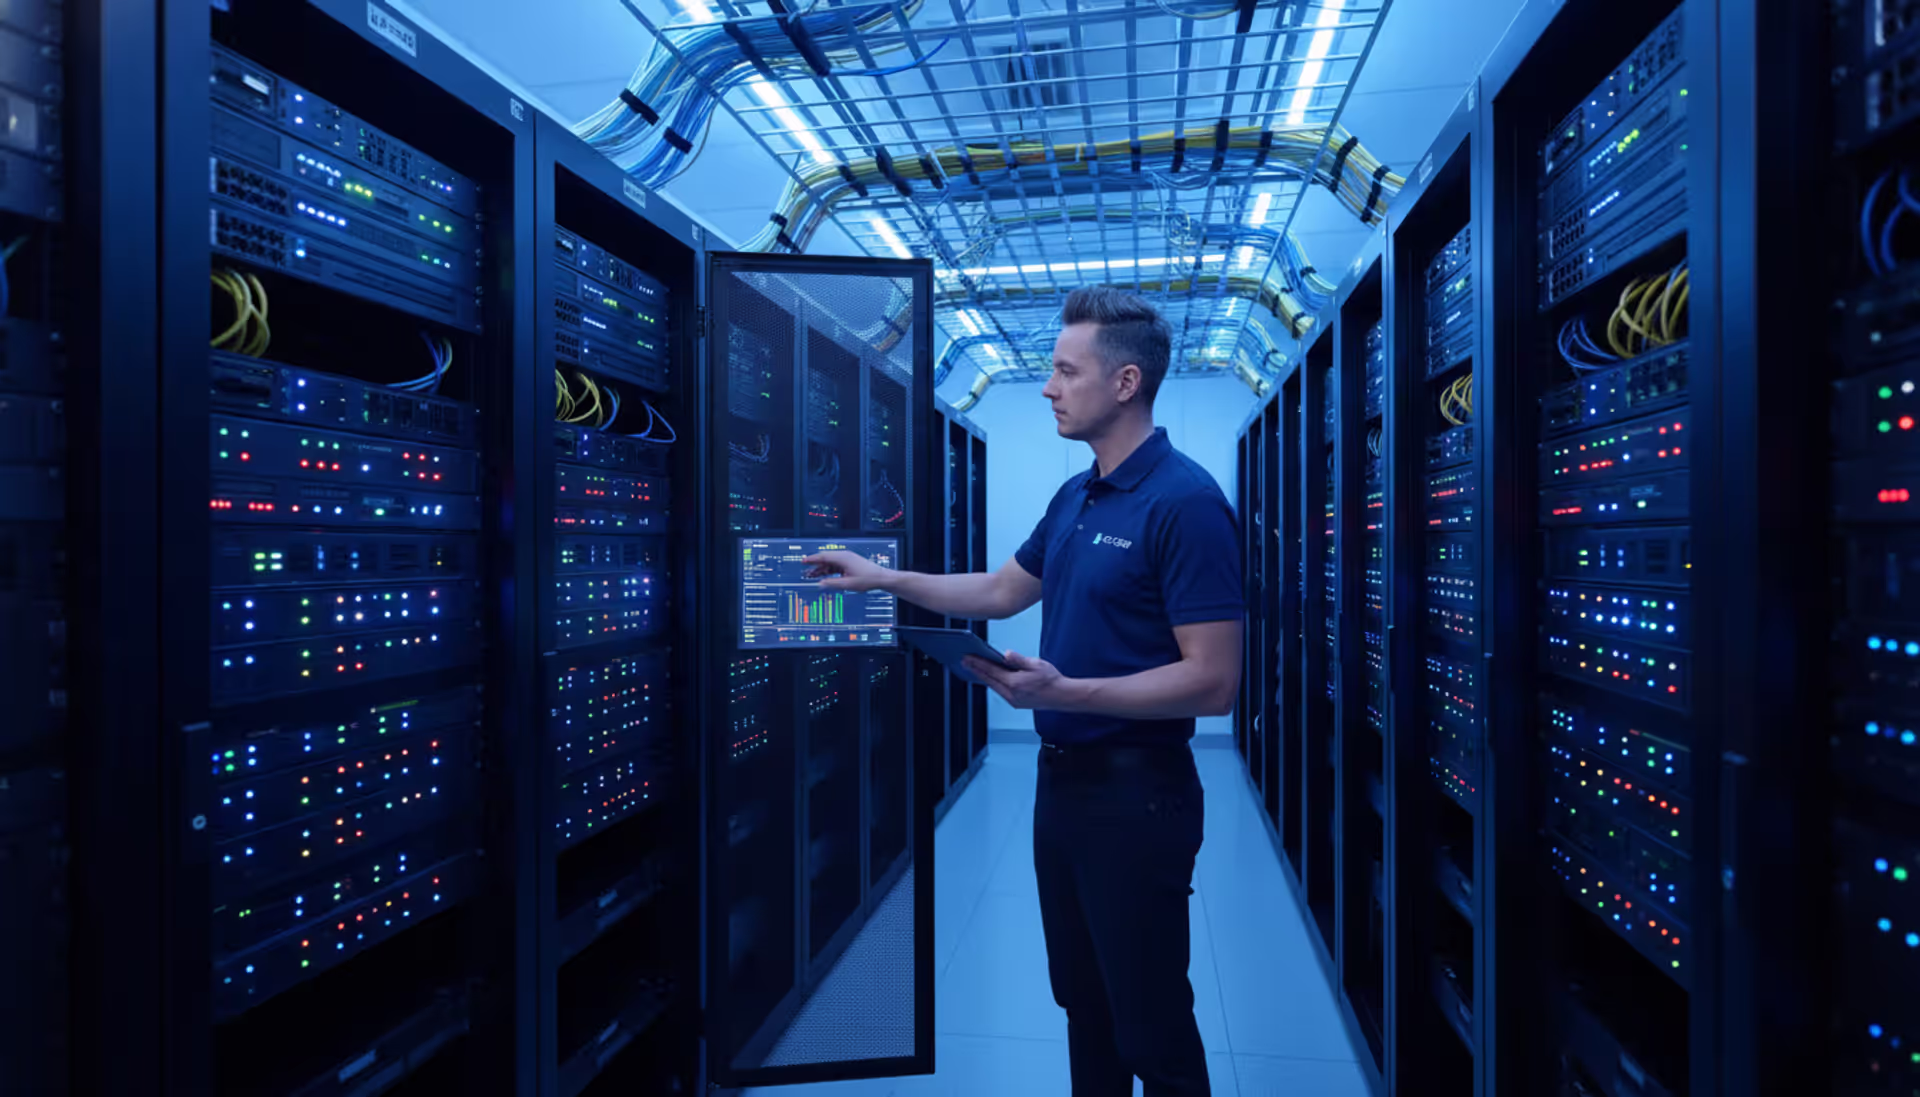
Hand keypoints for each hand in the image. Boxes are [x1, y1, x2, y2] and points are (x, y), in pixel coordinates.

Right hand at [802, 550, 889, 591]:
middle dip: (814, 565)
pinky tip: (823, 577)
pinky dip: (828, 571)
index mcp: (842, 558)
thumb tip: (819, 584)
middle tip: (804, 572)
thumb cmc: (866, 579)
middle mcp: (843, 556)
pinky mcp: (849, 563)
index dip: (811, 560)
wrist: (881, 578)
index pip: (823, 557)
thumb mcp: (847, 584)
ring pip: (829, 563)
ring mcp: (847, 559)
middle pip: (825, 559)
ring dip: (821, 569)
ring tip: (811, 576)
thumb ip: (832, 584)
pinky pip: (835, 566)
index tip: (803, 562)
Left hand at [963, 651, 1079, 710]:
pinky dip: (993, 683)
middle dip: (976, 670)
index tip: (967, 658)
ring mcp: (1013, 700)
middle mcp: (1011, 694)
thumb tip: (1006, 655)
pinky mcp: (1017, 703)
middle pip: (989, 680)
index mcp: (1014, 683)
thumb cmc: (1051, 680)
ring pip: (994, 686)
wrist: (1062, 696)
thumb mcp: (1036, 664)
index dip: (977, 663)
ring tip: (975, 668)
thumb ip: (1019, 660)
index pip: (991, 671)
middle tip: (965, 662)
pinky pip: (1000, 691)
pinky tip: (991, 679)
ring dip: (984, 677)